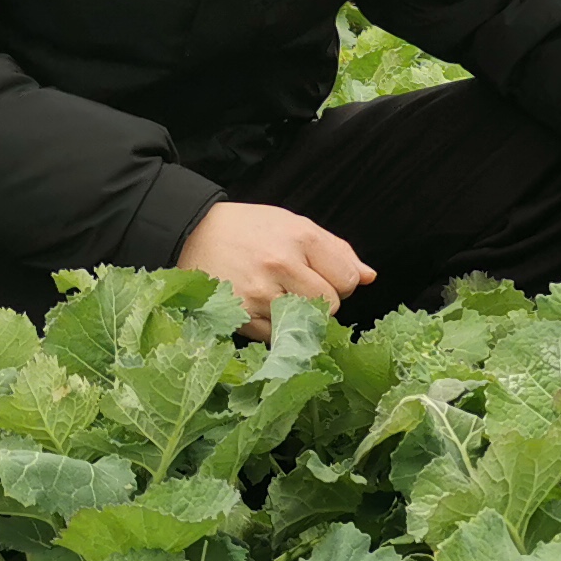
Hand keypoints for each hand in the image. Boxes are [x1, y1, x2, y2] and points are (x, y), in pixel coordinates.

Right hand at [178, 199, 373, 330]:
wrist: (192, 232)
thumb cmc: (249, 228)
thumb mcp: (295, 225)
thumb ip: (336, 250)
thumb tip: (369, 277)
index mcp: (300, 238)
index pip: (346, 280)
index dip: (339, 282)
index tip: (323, 276)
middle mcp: (281, 265)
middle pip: (329, 305)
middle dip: (321, 301)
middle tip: (298, 286)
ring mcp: (259, 293)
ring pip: (304, 324)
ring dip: (298, 316)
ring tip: (278, 295)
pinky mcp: (240, 316)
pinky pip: (276, 336)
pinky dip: (274, 326)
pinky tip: (260, 305)